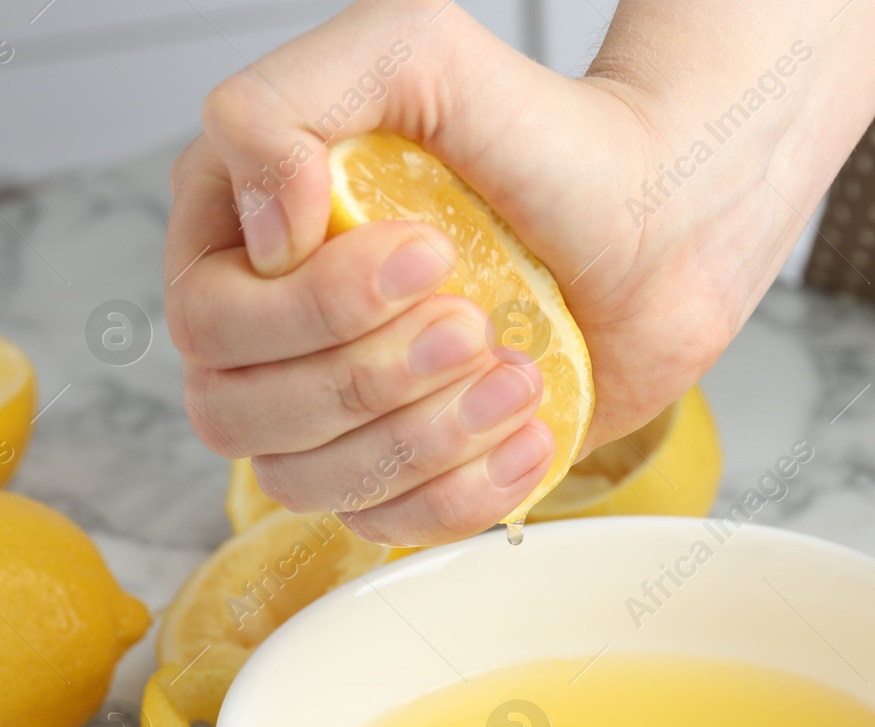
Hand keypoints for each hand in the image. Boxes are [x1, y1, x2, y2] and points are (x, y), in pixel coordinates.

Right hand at [163, 0, 778, 544]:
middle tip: (475, 325)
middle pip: (237, 414)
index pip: (209, 320)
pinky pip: (388, 526)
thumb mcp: (412, 52)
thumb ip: (287, 105)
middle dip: (371, 380)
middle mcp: (275, 326)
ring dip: (423, 439)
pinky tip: (525, 432)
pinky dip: (460, 495)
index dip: (312, 311)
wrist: (665, 217)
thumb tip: (260, 232)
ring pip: (308, 481)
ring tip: (519, 375)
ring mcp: (341, 405)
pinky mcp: (413, 464)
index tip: (430, 253)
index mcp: (244, 232)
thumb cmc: (545, 132)